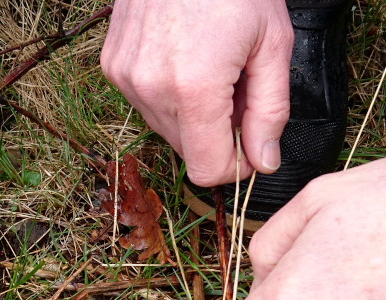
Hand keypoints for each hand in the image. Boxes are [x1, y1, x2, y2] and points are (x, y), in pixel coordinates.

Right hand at [100, 0, 293, 185]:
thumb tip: (263, 161)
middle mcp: (150, 87)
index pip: (206, 169)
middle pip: (187, 150)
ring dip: (193, 114)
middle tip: (236, 90)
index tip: (250, 147)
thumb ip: (270, 111)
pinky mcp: (112, 65)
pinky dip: (169, 93)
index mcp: (194, 87)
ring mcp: (125, 76)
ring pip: (166, 128)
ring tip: (211, 68)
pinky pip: (146, 103)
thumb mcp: (273, 44)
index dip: (234, 167)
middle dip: (216, 133)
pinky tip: (185, 58)